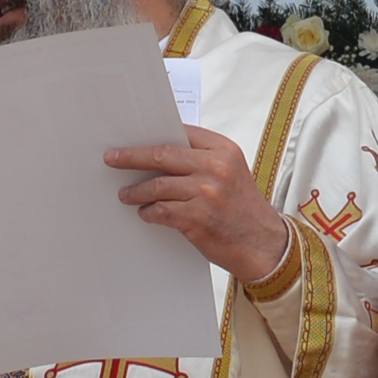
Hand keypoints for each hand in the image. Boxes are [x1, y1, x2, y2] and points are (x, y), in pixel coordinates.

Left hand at [107, 127, 300, 292]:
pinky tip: (145, 213)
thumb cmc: (244, 210)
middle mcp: (215, 167)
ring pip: (157, 185)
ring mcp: (206, 193)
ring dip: (136, 191)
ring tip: (126, 195)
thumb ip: (203, 160)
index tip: (132, 138)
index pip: (181, 133)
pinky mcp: (197, 218)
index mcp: (224, 150)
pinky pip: (161, 210)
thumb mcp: (232, 173)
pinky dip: (149, 212)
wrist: (264, 244)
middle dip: (132, 157)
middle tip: (112, 159)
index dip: (154, 135)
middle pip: (162, 154)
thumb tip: (161, 155)